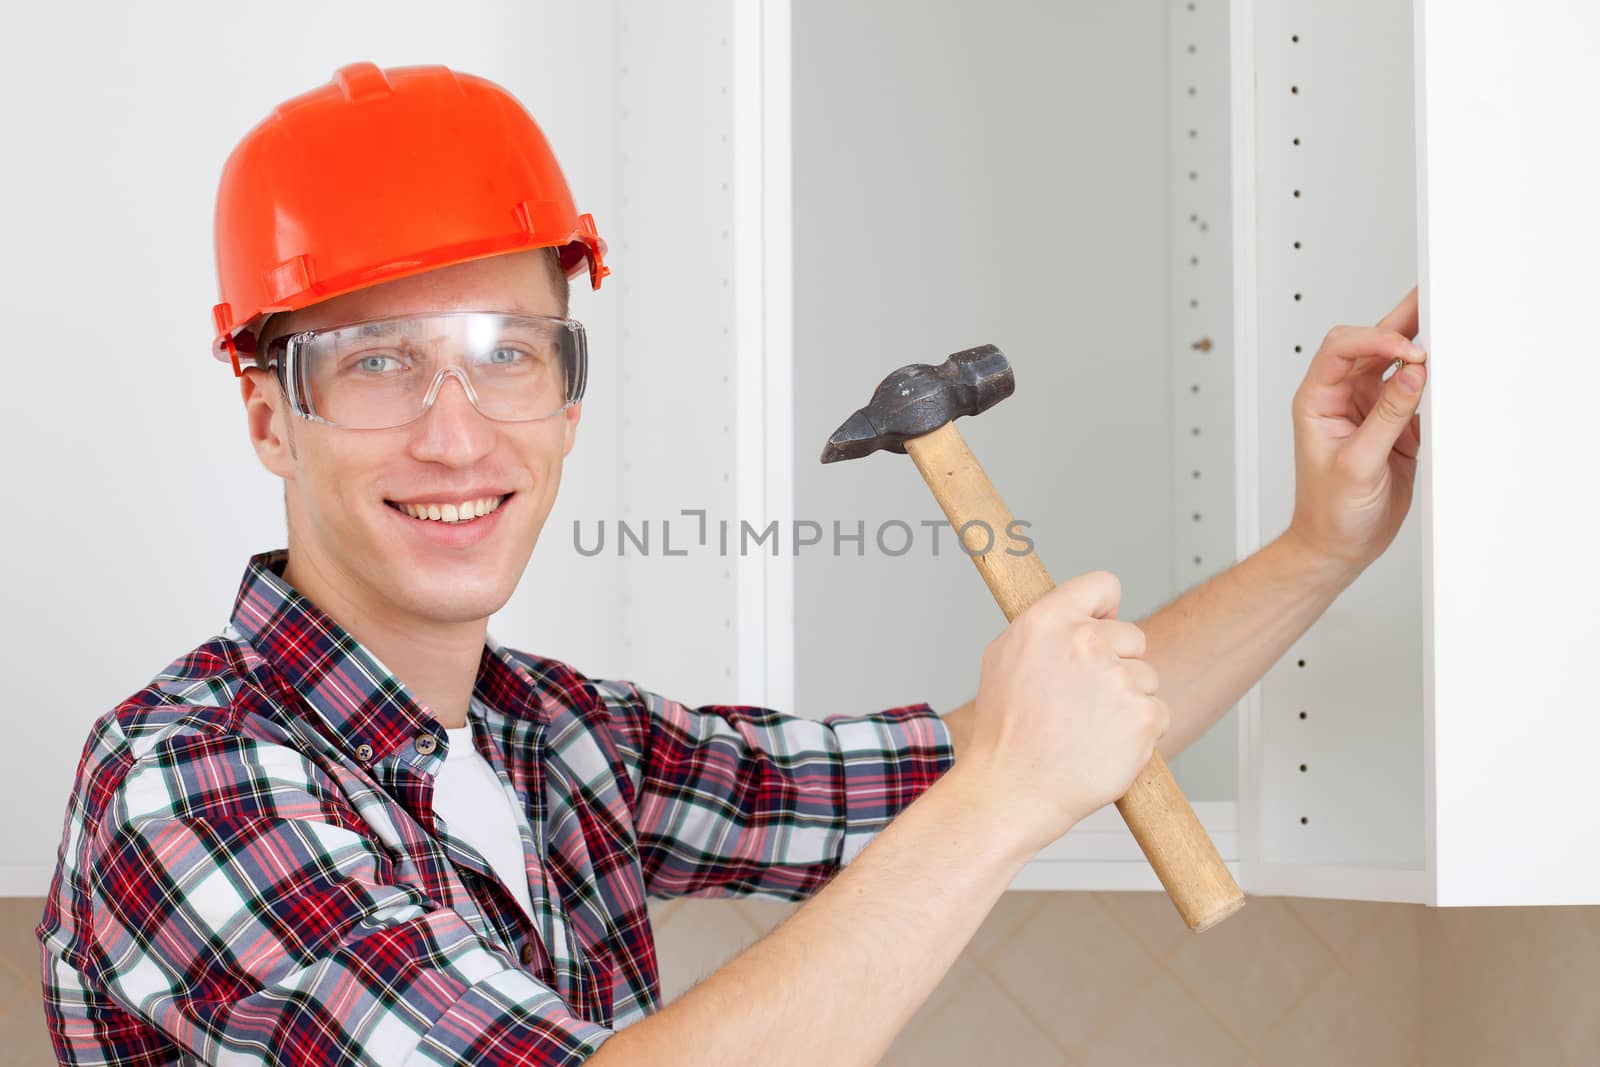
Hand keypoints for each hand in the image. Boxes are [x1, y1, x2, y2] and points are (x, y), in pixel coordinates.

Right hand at [955, 571, 1167, 856]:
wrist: (1013, 790)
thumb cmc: (1004, 732)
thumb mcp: (1003, 657)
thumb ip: (1045, 626)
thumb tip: (1075, 611)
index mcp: (1048, 620)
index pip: (1103, 585)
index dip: (1104, 609)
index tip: (1101, 626)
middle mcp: (1086, 642)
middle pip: (1132, 635)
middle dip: (1116, 662)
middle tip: (1083, 698)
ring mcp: (1118, 679)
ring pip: (1146, 677)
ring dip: (1127, 700)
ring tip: (1088, 726)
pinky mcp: (1144, 716)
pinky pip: (1159, 712)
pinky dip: (1140, 731)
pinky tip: (1105, 744)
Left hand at [1288, 288, 1427, 574]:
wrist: (1339, 545)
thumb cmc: (1328, 511)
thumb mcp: (1358, 465)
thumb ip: (1386, 418)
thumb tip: (1413, 375)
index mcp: (1317, 400)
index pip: (1341, 349)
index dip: (1375, 340)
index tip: (1409, 352)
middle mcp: (1342, 398)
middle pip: (1370, 346)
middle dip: (1400, 324)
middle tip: (1433, 300)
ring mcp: (1370, 409)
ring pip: (1396, 364)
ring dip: (1419, 346)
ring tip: (1448, 323)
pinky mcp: (1395, 424)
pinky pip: (1415, 391)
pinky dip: (1433, 379)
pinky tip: (1449, 368)